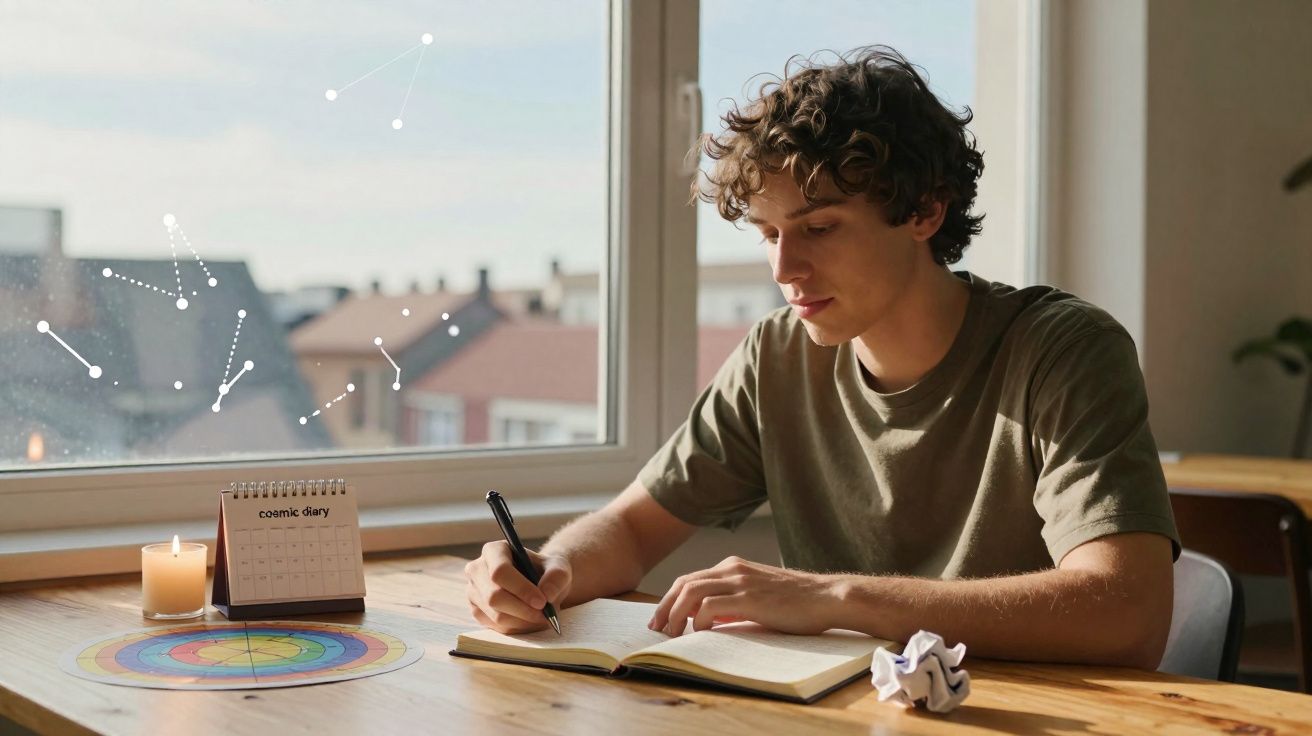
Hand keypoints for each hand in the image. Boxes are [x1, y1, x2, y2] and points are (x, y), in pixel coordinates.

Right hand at [464, 541, 572, 633]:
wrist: (539, 584)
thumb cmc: (546, 571)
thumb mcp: (558, 568)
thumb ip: (556, 577)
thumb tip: (546, 595)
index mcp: (494, 551)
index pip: (500, 572)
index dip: (521, 589)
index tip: (542, 602)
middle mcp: (477, 569)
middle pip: (494, 597)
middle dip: (523, 610)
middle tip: (545, 615)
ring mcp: (473, 592)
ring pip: (496, 615)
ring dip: (523, 621)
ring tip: (542, 618)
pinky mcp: (476, 611)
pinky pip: (495, 627)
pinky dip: (517, 628)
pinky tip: (529, 620)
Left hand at [646, 556, 841, 636]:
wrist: (826, 598)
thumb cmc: (796, 602)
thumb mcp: (757, 596)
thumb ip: (733, 602)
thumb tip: (707, 619)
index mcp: (733, 567)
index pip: (690, 579)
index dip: (671, 599)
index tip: (662, 619)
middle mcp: (732, 569)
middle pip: (684, 583)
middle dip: (665, 607)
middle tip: (656, 628)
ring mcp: (740, 581)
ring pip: (691, 592)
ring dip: (676, 614)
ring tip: (671, 634)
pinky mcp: (749, 597)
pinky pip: (710, 606)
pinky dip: (698, 620)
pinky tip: (699, 632)